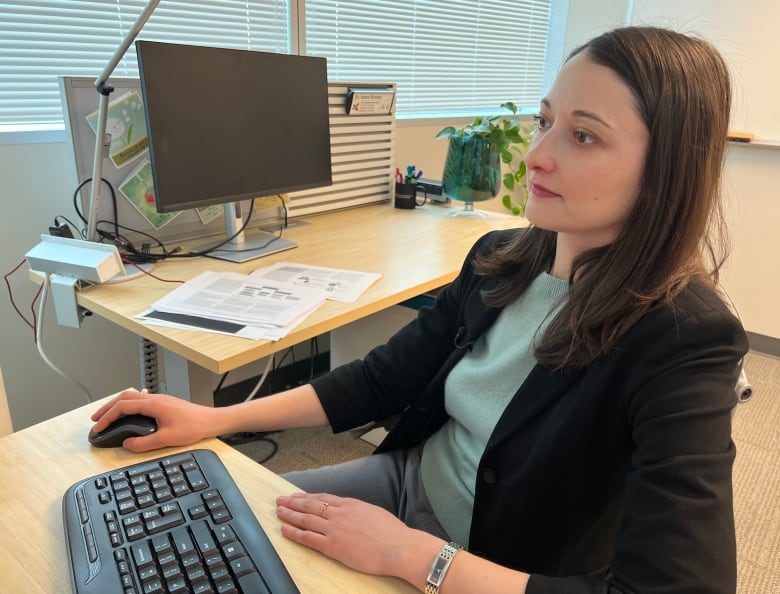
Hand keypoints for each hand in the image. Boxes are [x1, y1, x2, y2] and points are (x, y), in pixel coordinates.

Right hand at [90, 388, 217, 451]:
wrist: (211, 421)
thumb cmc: (194, 427)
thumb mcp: (166, 439)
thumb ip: (144, 443)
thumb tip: (127, 444)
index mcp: (153, 404)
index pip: (123, 407)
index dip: (107, 417)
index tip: (98, 427)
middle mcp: (155, 399)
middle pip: (124, 397)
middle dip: (107, 408)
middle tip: (96, 420)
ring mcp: (160, 400)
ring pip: (132, 397)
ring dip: (117, 405)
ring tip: (107, 417)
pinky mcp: (164, 404)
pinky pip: (141, 400)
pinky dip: (128, 406)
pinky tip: (128, 416)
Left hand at [275, 492, 440, 578]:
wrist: (398, 547)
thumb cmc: (392, 534)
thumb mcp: (375, 513)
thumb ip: (360, 512)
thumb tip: (354, 514)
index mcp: (351, 504)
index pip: (324, 498)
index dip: (308, 496)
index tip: (297, 495)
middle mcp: (340, 514)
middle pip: (311, 505)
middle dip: (294, 502)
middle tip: (281, 500)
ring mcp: (335, 529)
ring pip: (306, 519)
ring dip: (290, 514)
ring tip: (279, 511)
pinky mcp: (333, 546)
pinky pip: (308, 538)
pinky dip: (294, 533)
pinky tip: (285, 529)